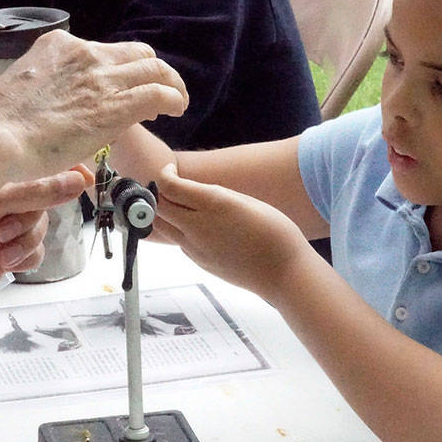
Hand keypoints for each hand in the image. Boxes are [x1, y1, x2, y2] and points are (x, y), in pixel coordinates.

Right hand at [0, 32, 188, 182]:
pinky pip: (159, 92)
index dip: (120, 69)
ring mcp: (102, 77)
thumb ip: (48, 92)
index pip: (103, 51)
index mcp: (59, 45)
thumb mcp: (24, 89)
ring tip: (176, 102)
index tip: (123, 88)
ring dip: (170, 84)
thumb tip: (60, 114)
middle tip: (158, 93)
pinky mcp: (116, 104)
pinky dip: (174, 98)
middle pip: (136, 53)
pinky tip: (176, 110)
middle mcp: (84, 53)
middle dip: (151, 71)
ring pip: (154, 69)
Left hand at [0, 167, 90, 339]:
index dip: (58, 169)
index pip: (28, 163)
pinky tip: (4, 264)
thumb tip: (76, 179)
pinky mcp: (3, 254)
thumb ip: (33, 192)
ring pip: (39, 226)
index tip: (84, 175)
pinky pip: (35, 250)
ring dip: (25, 241)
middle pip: (40, 197)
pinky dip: (25, 257)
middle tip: (4, 230)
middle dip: (29, 216)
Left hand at [152, 164, 312, 299]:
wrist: (283, 272)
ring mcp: (195, 248)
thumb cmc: (274, 233)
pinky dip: (178, 229)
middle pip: (158, 207)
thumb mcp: (245, 202)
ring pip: (162, 226)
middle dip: (159, 193)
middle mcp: (198, 227)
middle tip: (170, 187)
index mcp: (213, 204)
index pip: (169, 186)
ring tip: (181, 206)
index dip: (164, 174)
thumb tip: (190, 194)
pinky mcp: (198, 262)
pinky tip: (197, 226)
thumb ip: (214, 197)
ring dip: (164, 213)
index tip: (170, 170)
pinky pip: (178, 241)